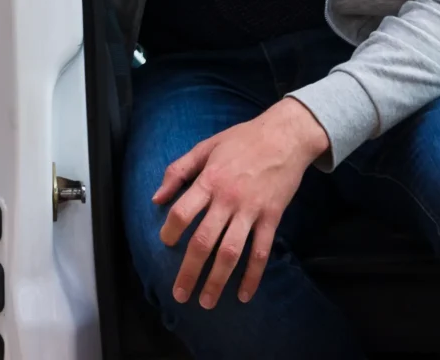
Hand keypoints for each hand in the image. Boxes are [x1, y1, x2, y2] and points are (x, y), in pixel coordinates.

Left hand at [153, 97, 326, 309]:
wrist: (283, 137)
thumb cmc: (241, 140)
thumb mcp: (205, 146)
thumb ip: (179, 170)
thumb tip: (156, 198)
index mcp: (209, 180)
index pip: (183, 212)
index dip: (170, 231)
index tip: (164, 244)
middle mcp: (228, 199)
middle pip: (204, 241)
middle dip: (190, 271)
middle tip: (179, 294)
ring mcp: (251, 211)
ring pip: (231, 253)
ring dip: (217, 281)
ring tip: (206, 302)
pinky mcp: (271, 218)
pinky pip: (261, 253)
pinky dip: (252, 276)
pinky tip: (243, 295)